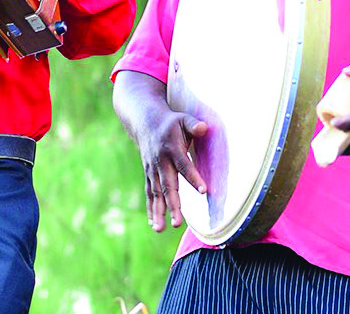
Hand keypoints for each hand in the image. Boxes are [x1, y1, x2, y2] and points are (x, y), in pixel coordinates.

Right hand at [133, 104, 209, 232]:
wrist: (145, 122)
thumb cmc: (171, 122)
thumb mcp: (183, 119)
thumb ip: (194, 124)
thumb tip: (204, 128)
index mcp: (172, 149)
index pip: (184, 165)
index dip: (193, 178)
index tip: (204, 191)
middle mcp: (160, 163)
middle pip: (167, 186)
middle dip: (172, 205)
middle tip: (177, 223)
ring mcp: (153, 171)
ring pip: (156, 194)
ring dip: (158, 212)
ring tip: (161, 230)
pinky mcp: (149, 176)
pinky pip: (150, 195)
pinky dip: (151, 210)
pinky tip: (154, 225)